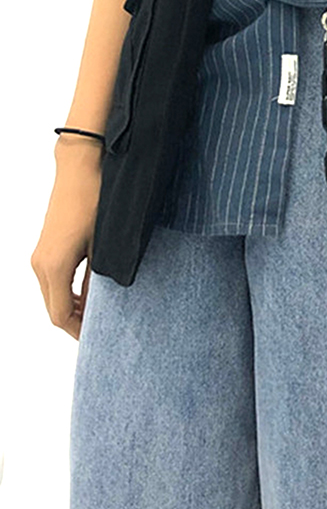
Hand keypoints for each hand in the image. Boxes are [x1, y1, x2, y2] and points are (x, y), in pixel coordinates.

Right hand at [30, 137, 102, 340]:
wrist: (81, 169)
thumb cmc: (96, 203)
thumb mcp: (105, 246)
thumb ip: (100, 280)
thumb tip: (103, 307)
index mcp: (54, 266)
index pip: (60, 315)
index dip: (79, 332)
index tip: (100, 340)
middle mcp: (40, 264)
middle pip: (54, 309)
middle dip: (77, 323)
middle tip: (104, 331)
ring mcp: (39, 255)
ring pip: (52, 296)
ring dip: (73, 308)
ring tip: (101, 315)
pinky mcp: (45, 247)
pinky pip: (53, 281)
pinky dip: (68, 293)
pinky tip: (91, 294)